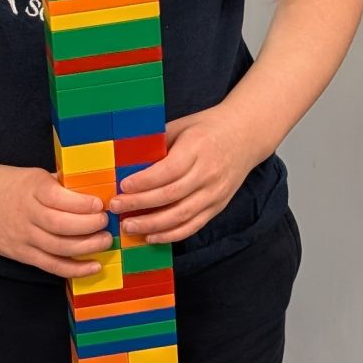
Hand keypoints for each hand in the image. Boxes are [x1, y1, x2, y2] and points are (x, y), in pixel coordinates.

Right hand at [0, 163, 110, 277]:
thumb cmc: (11, 184)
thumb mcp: (35, 175)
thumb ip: (61, 185)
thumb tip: (96, 190)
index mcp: (31, 188)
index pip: (57, 198)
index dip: (82, 204)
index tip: (99, 204)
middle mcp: (25, 213)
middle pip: (60, 225)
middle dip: (88, 226)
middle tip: (105, 222)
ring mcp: (22, 236)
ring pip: (58, 247)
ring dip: (86, 247)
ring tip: (104, 241)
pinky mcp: (21, 254)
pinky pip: (51, 265)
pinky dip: (74, 269)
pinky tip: (93, 266)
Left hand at [112, 109, 259, 246]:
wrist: (246, 135)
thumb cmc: (208, 128)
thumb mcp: (182, 126)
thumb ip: (158, 143)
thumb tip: (126, 160)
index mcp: (198, 148)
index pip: (167, 171)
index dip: (143, 182)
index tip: (122, 186)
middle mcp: (208, 173)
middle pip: (171, 195)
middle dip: (139, 204)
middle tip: (116, 207)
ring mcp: (215, 193)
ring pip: (181, 215)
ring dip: (152, 224)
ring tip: (129, 226)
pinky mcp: (218, 206)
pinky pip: (193, 225)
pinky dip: (171, 234)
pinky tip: (151, 236)